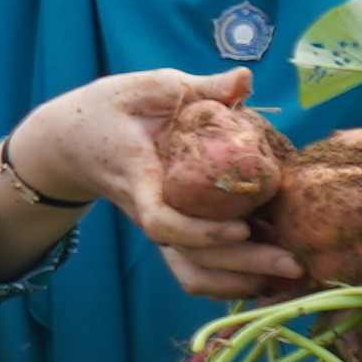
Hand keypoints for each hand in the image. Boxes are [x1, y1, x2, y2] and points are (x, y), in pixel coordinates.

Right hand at [8, 67, 305, 300]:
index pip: (161, 220)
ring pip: (193, 272)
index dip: (201, 231)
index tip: (241, 228)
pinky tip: (268, 279)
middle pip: (190, 257)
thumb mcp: (147, 88)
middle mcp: (148, 212)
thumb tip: (244, 79)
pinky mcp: (170, 232)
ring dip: (240, 281)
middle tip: (294, 265)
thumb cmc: (108, 111)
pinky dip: (229, 282)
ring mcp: (159, 226)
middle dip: (244, 265)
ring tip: (289, 278)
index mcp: (139, 178)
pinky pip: (193, 271)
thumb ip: (198, 86)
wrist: (66, 144)